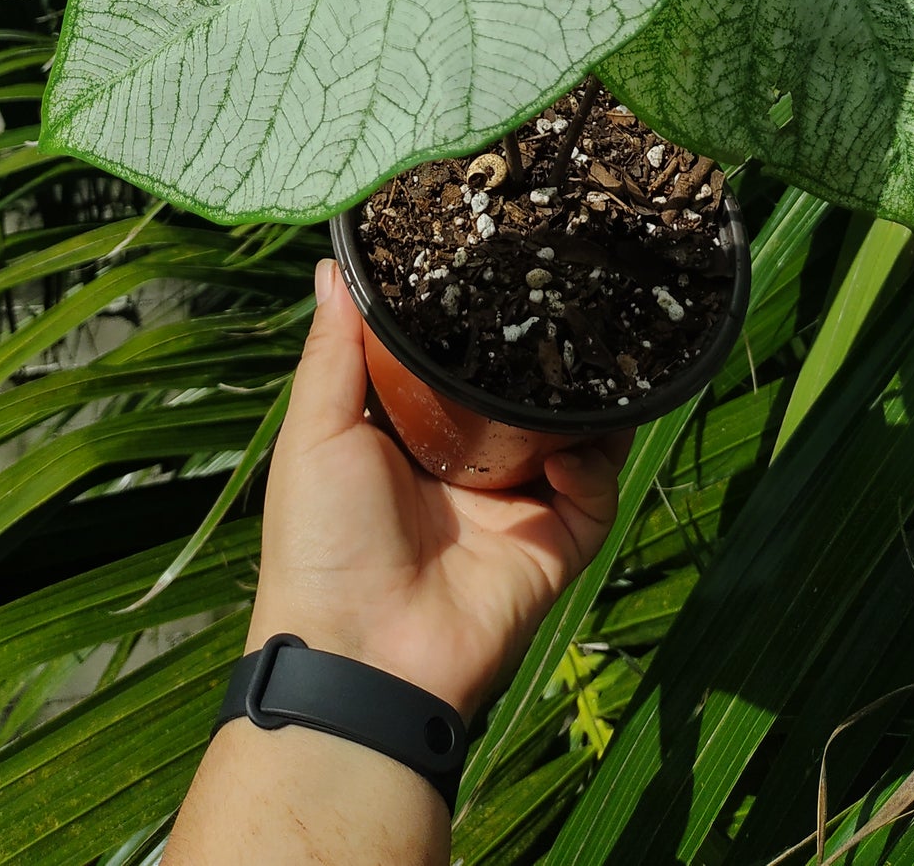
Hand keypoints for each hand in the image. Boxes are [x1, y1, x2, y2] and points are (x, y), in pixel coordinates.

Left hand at [246, 259, 627, 722]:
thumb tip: (335, 264)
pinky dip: (596, 459)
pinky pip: (595, 490)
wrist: (363, 654)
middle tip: (565, 292)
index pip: (451, 363)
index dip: (471, 319)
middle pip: (518, 393)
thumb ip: (335, 350)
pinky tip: (584, 435)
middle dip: (542, 351)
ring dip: (584, 395)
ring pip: (569, 433)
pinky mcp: (555, 542)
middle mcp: (468, 464)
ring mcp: (516, 504)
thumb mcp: (317, 432)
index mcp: (409, 437)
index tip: (493, 260)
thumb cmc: (323, 540)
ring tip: (596, 345)